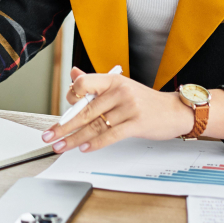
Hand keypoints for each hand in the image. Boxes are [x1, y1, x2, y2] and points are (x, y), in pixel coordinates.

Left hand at [41, 67, 194, 153]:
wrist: (173, 111)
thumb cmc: (144, 100)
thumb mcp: (120, 86)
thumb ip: (96, 82)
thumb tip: (73, 74)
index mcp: (112, 80)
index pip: (84, 83)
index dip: (71, 96)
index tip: (62, 109)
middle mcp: (119, 91)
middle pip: (85, 110)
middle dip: (64, 125)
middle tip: (50, 135)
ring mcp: (129, 108)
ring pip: (95, 125)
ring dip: (75, 139)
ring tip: (62, 146)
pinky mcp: (137, 124)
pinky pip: (111, 135)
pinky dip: (96, 143)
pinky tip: (84, 148)